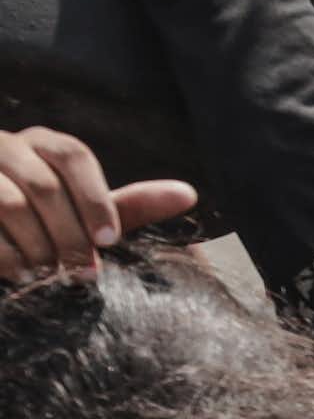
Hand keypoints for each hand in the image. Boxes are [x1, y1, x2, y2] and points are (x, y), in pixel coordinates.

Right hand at [0, 126, 194, 278]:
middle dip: (69, 235)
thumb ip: (131, 205)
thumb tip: (189, 194)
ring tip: (50, 274)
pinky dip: (6, 256)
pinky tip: (20, 273)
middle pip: (43, 184)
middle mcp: (4, 145)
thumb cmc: (47, 227)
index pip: (72, 155)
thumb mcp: (88, 215)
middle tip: (85, 272)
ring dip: (37, 248)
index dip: (95, 199)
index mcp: (42, 145)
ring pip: (8, 203)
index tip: (110, 240)